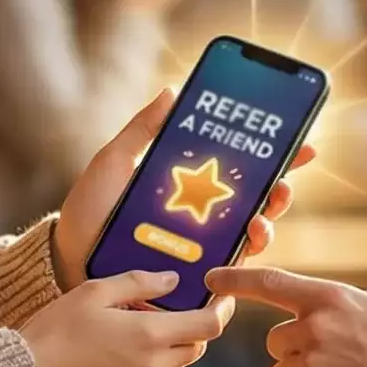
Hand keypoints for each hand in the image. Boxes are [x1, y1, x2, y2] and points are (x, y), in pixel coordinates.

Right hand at [17, 271, 236, 366]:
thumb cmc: (55, 333)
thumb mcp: (93, 294)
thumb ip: (139, 284)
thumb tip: (172, 280)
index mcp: (151, 335)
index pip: (208, 325)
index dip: (221, 310)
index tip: (222, 299)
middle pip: (196, 348)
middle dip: (189, 329)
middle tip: (166, 315)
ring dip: (170, 354)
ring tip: (138, 340)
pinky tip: (121, 364)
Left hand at [56, 91, 315, 287]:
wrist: (68, 258)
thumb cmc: (90, 210)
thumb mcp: (115, 161)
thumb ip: (143, 129)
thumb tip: (172, 90)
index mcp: (187, 183)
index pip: (238, 167)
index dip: (272, 154)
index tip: (298, 139)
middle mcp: (201, 215)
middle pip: (255, 200)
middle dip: (280, 186)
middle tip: (284, 177)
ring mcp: (201, 246)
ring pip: (251, 233)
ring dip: (269, 220)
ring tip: (265, 211)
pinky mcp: (195, 276)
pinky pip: (232, 267)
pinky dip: (247, 253)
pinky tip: (249, 240)